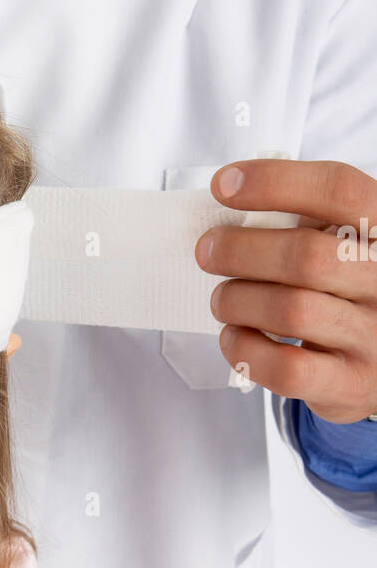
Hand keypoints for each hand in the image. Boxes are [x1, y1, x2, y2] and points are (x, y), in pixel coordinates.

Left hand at [195, 159, 376, 422]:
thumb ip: (301, 221)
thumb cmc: (345, 289)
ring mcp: (376, 337)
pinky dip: (246, 349)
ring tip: (222, 299)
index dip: (275, 182)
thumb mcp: (341, 243)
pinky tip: (234, 335)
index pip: (339, 190)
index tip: (222, 186)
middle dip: (241, 250)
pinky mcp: (353, 384)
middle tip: (207, 251)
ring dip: (238, 301)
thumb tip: (229, 203)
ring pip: (292, 311)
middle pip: (307, 255)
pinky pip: (288, 368)